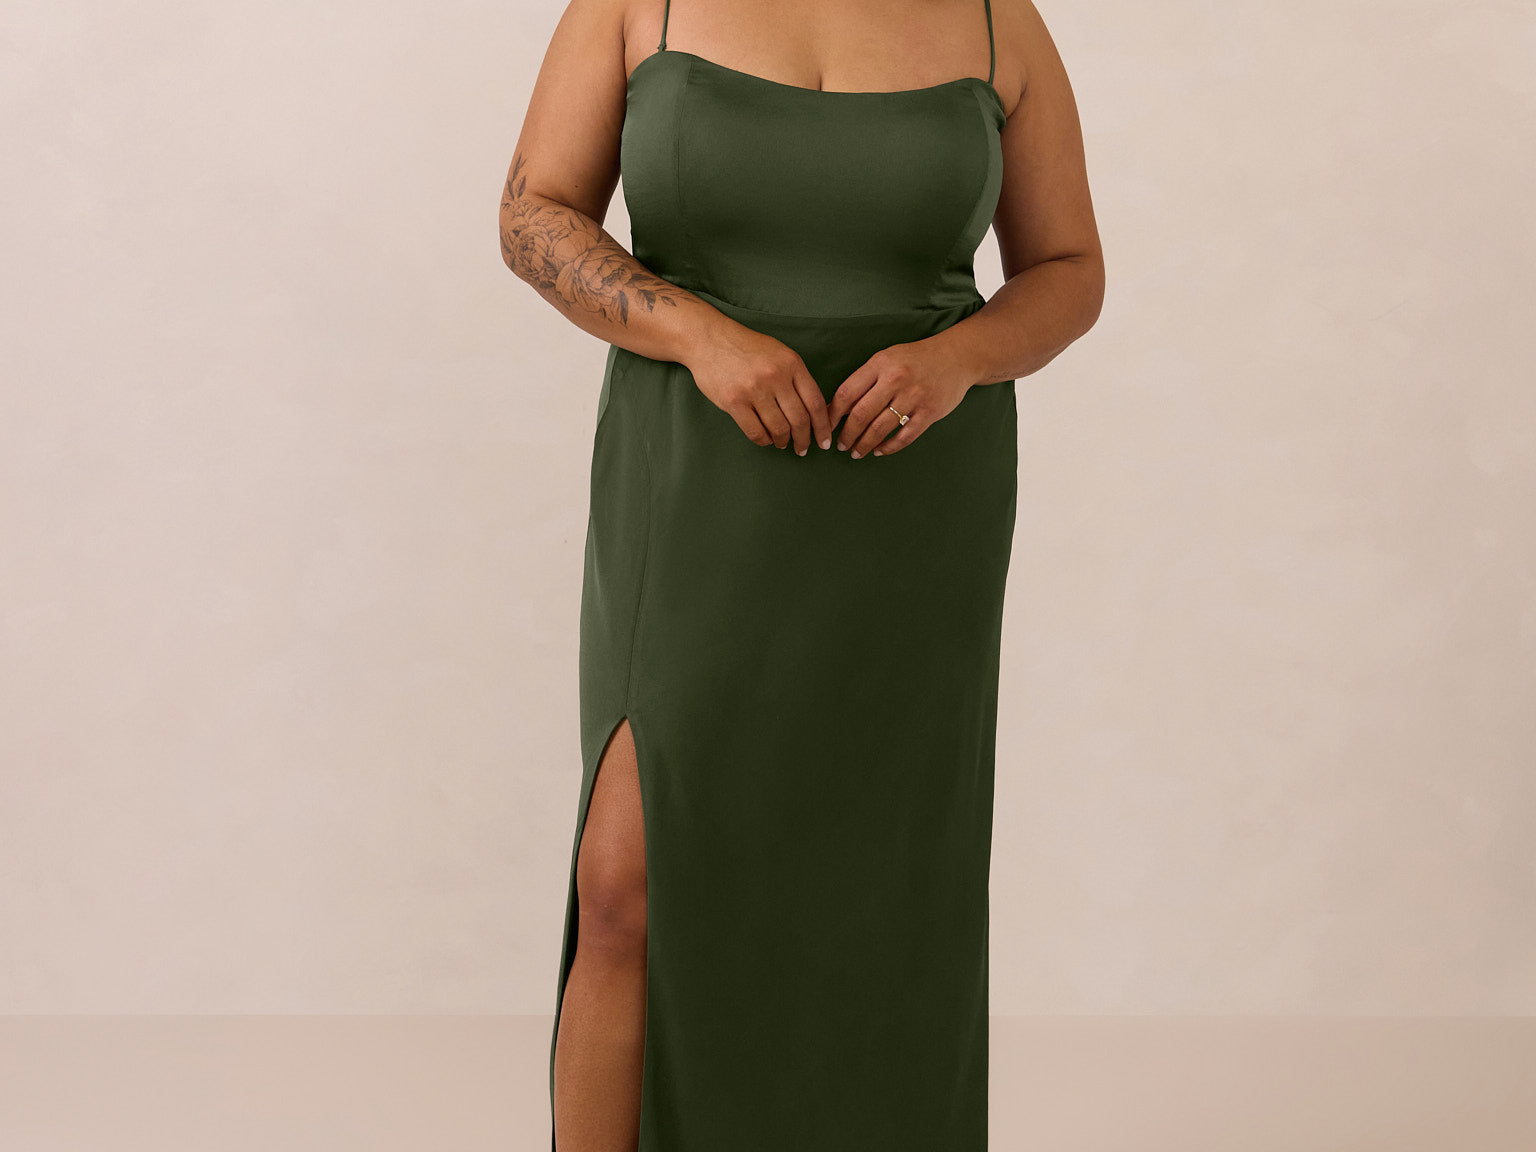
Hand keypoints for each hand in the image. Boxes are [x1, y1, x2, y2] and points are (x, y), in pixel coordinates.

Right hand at [683, 321, 832, 455]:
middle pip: (800, 419)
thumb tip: (814, 410)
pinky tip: (766, 439)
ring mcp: (754, 389)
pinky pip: (755, 432)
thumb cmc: (746, 348)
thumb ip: (796, 377)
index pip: (816, 402)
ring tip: (783, 443)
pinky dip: (764, 440)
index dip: (823, 426)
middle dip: (804, 439)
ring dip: (783, 441)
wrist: (709, 338)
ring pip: (779, 428)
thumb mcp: (779, 353)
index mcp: (791, 363)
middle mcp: (775, 376)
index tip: (825, 440)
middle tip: (803, 448)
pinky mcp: (733, 401)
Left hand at [829, 338, 975, 458]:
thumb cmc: (915, 359)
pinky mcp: (930, 412)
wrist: (957, 357)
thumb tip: (836, 408)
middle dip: (847, 435)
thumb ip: (864, 381)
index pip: (847, 393)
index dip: (832, 414)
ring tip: (856, 452)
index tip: (826, 427)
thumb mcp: (886, 359)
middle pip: (861, 414)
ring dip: (864, 445)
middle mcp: (896, 379)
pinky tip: (879, 451)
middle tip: (840, 446)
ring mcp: (914, 396)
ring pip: (880, 428)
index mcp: (880, 364)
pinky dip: (889, 447)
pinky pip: (905, 436)